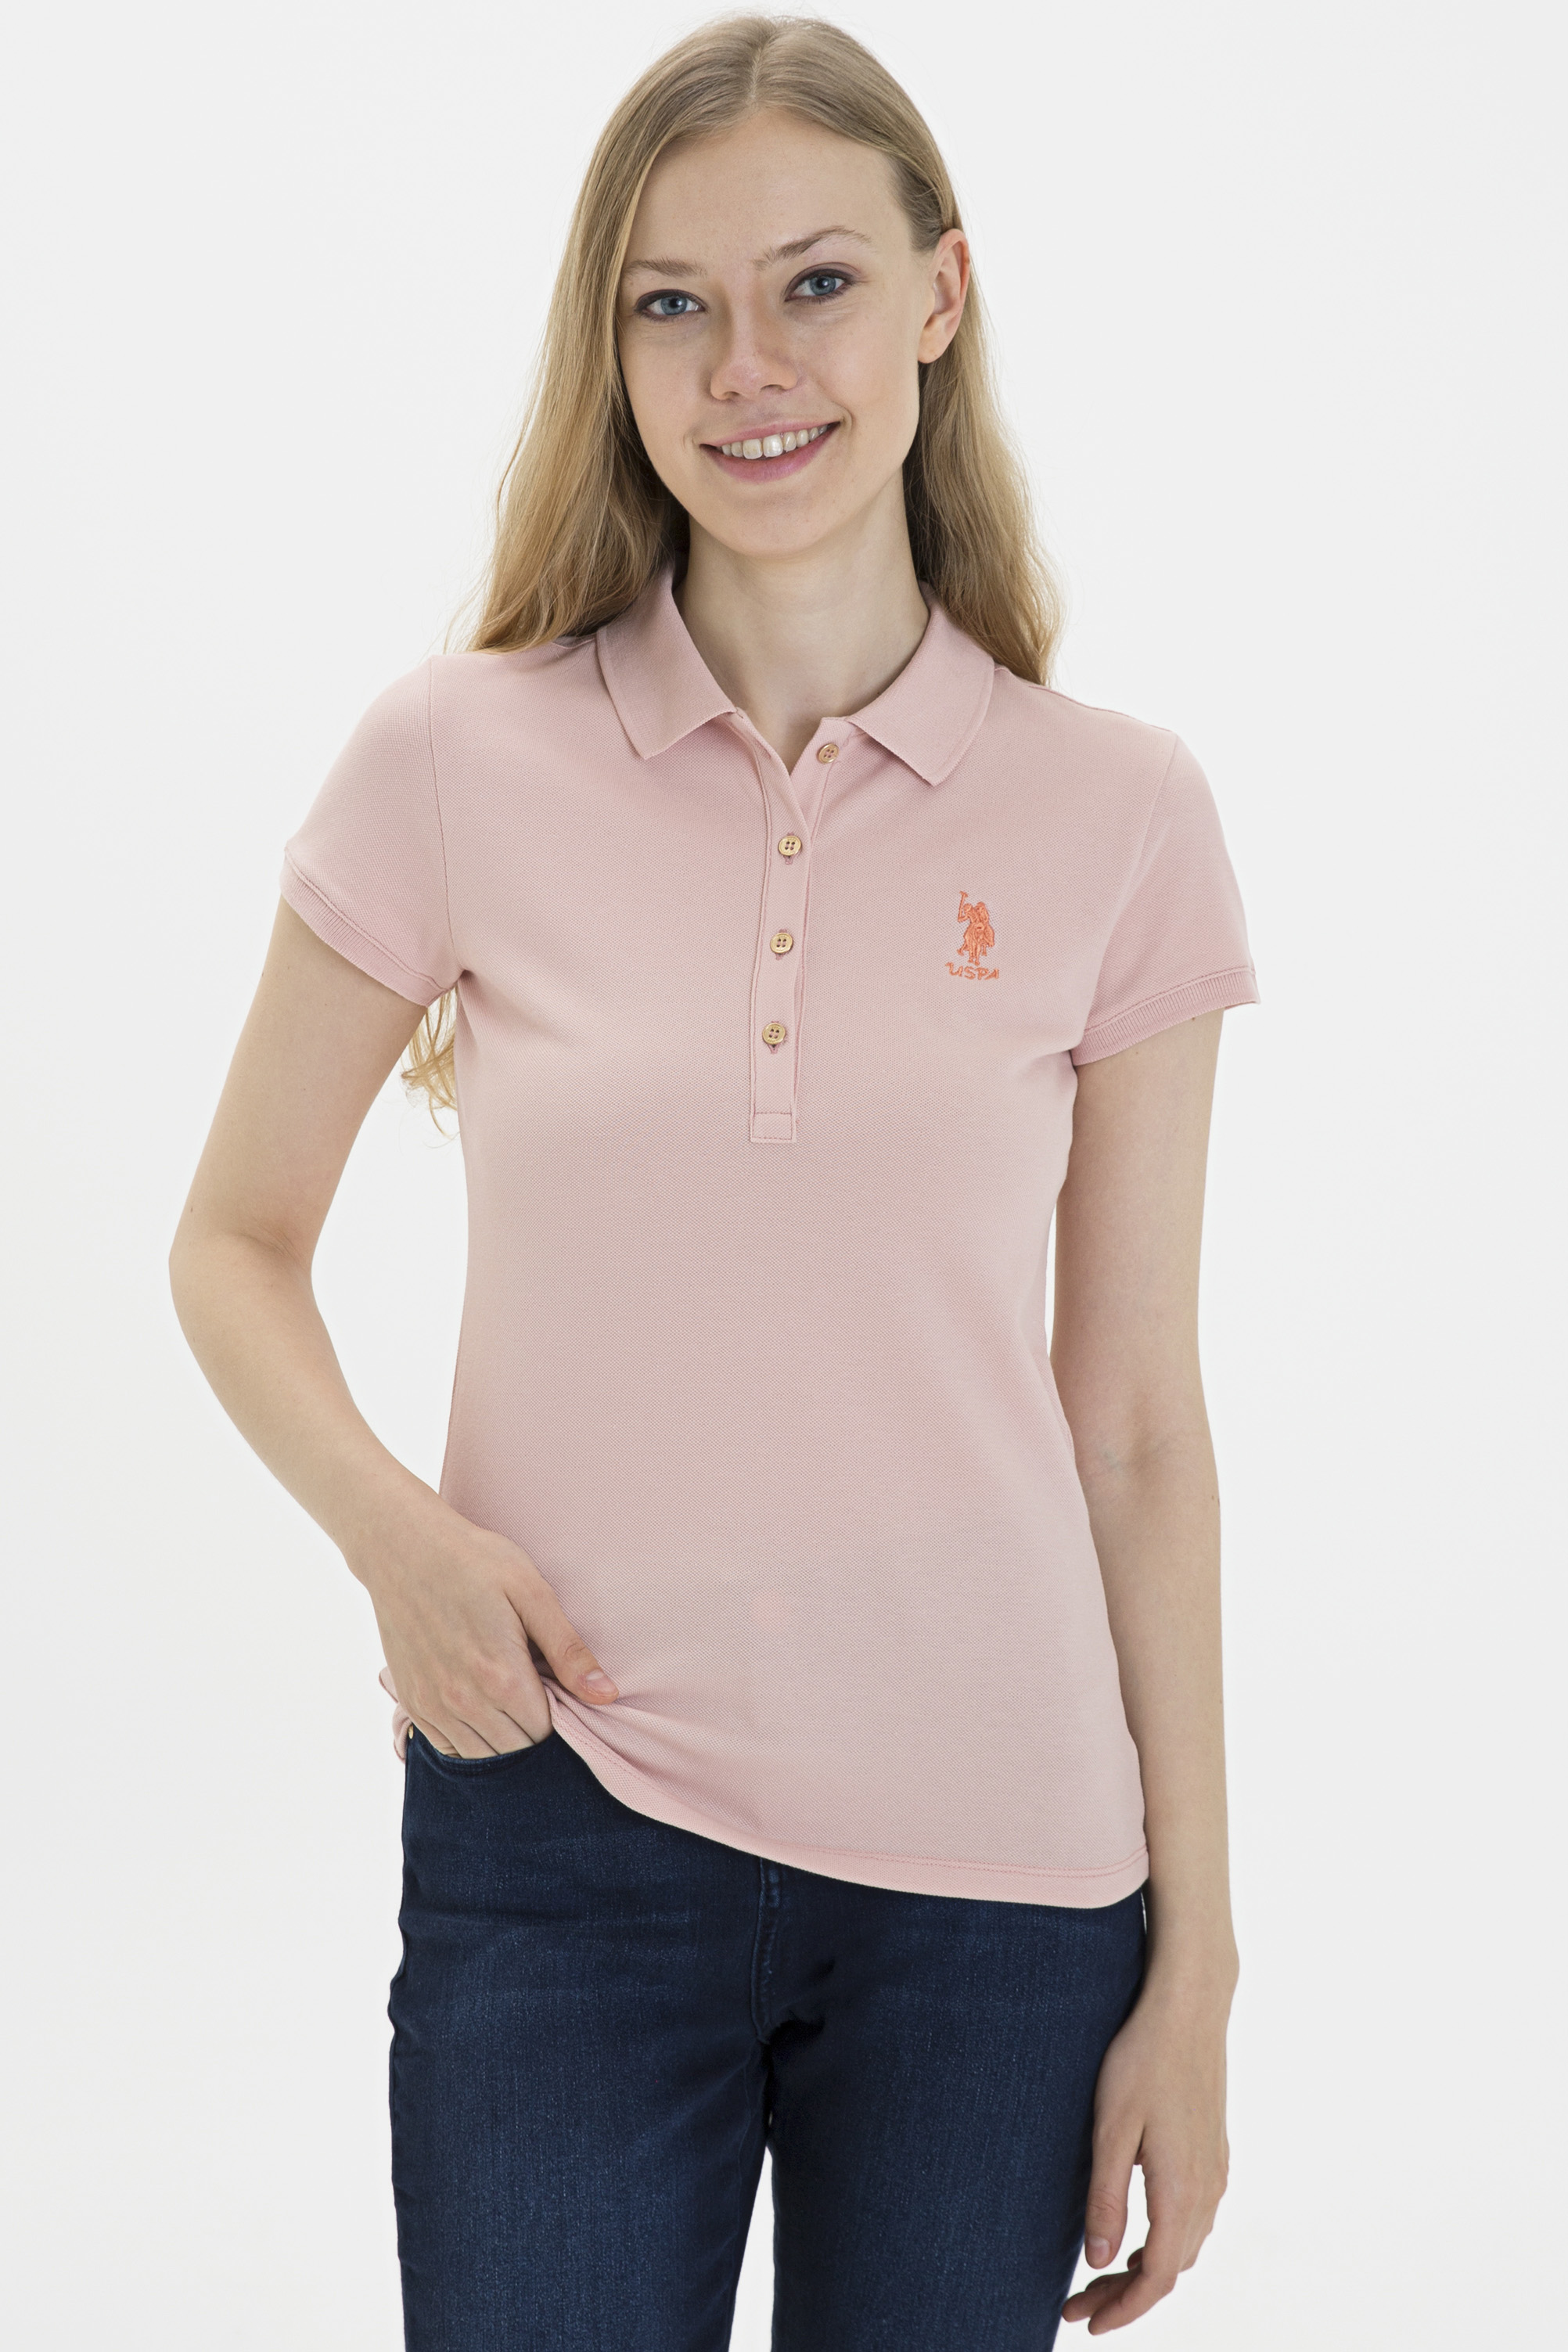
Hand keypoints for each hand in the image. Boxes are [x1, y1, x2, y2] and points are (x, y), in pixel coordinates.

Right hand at [348, 1491, 618, 1757]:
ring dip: (504, 1740)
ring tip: (512, 1701)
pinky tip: (482, 1708)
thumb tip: (607, 1695)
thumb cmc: (475, 1561)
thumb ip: (568, 1650)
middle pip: (517, 1751)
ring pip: (483, 1757)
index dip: (562, 1718)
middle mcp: (465, 1702)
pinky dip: (470, 1740)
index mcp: (502, 1676)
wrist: (403, 1547)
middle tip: (538, 1693)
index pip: (547, 1734)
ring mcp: (433, 1706)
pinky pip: (448, 1748)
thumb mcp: (531, 1592)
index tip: (560, 1691)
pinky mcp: (412, 1703)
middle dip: (535, 1732)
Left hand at [1061, 1972, 1231, 2332]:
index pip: (1156, 2277)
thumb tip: (1099, 2263)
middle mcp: (1207, 2188)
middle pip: (1171, 2268)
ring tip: (1102, 2276)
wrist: (1190, 2007)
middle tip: (1078, 2304)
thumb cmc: (1142, 2059)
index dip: (1123, 2309)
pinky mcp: (1214, 2151)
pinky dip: (1165, 2241)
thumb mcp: (1111, 2127)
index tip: (1086, 2323)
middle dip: (1126, 2296)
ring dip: (1146, 2270)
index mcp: (1181, 2190)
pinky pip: (1194, 2218)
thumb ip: (1107, 2197)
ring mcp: (1216, 2169)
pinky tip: (1137, 2231)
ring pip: (1185, 2245)